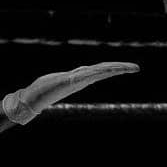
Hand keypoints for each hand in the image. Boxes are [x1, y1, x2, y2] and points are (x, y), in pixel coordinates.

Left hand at [2, 61, 139, 124]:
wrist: (30, 99)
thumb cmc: (41, 91)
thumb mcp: (57, 81)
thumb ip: (67, 79)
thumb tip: (74, 77)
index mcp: (80, 78)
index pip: (101, 71)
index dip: (115, 68)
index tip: (130, 67)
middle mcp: (81, 79)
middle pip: (104, 70)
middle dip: (120, 68)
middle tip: (136, 67)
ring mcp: (76, 80)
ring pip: (99, 72)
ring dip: (114, 69)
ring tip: (129, 68)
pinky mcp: (69, 82)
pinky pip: (87, 75)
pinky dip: (98, 72)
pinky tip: (107, 70)